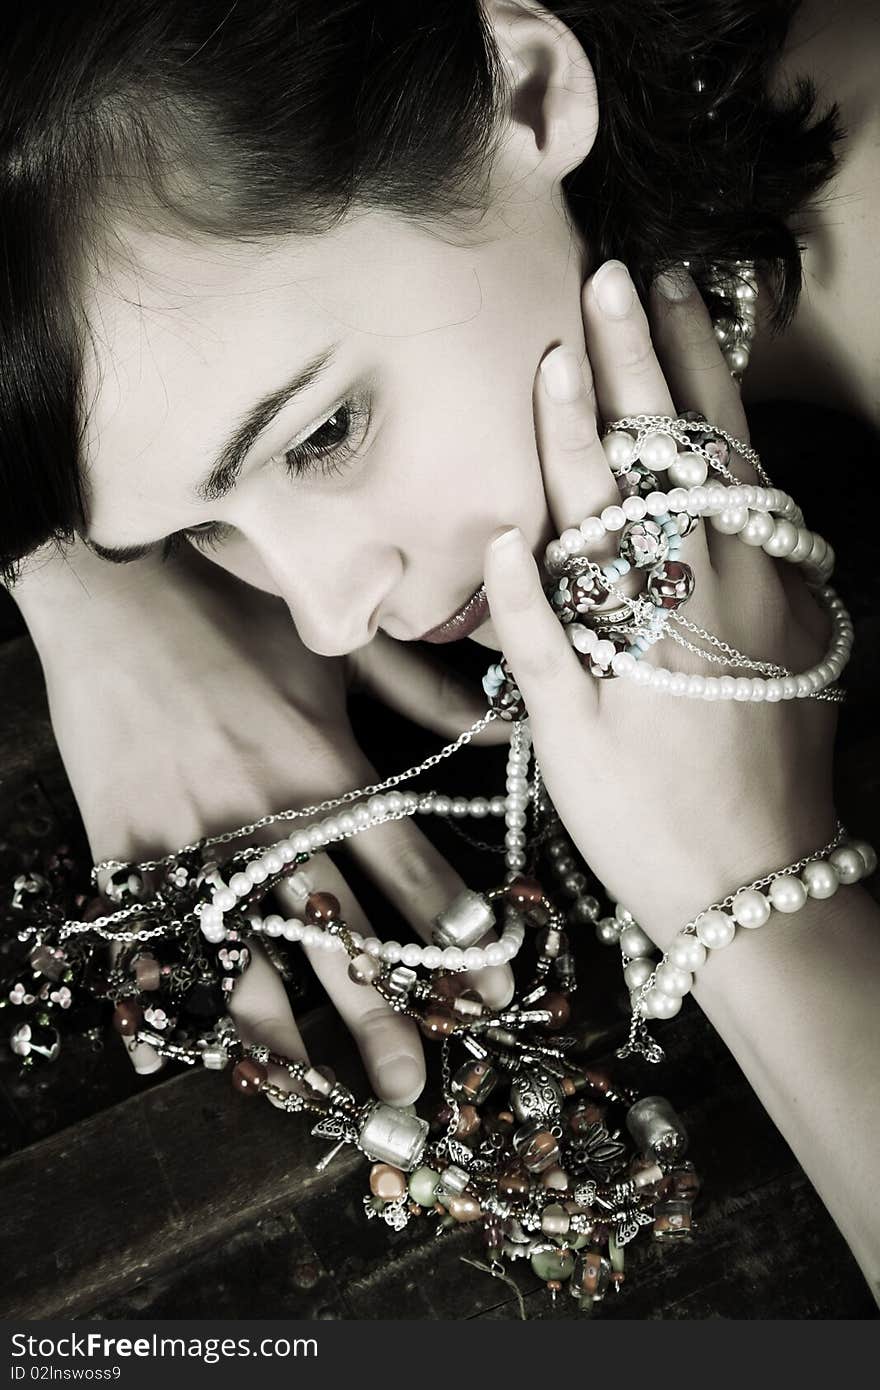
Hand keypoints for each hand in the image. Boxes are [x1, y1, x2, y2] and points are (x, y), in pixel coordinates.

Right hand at [24, 540, 511, 1093]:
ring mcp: (193, 838)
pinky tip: (169, 1056)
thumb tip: (499, 717)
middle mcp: (269, 815)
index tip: (490, 991)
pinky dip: (162, 995)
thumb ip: (423, 690)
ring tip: (310, 1094)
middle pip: (336, 930)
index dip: (452, 932)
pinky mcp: (125, 843)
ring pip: (243, 953)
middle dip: (381, 1010)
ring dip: (281, 1032)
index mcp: (327, 766)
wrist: (114, 589)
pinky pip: (147, 935)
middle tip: (414, 1084)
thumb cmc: (234, 609)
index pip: (408, 866)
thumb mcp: (338, 644)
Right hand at [483, 261, 837, 944]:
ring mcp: (776, 596)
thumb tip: (505, 542)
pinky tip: (724, 417)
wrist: (763, 888)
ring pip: (741, 463)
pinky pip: (770, 508)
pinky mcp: (804, 616)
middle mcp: (723, 586)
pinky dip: (741, 447)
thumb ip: (535, 637)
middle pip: (684, 447)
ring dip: (708, 380)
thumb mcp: (570, 746)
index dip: (570, 416)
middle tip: (627, 275)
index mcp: (655, 616)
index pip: (603, 489)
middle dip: (650, 358)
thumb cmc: (648, 827)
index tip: (555, 339)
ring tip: (687, 305)